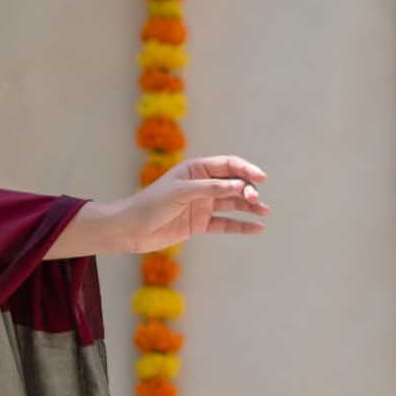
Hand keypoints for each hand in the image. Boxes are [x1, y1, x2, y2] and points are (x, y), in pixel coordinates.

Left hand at [113, 155, 269, 253]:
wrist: (131, 229)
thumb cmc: (151, 204)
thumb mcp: (181, 192)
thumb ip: (210, 189)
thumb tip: (239, 186)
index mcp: (196, 170)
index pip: (227, 165)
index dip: (245, 169)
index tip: (260, 178)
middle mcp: (202, 185)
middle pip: (233, 184)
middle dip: (247, 190)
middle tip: (255, 200)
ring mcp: (202, 205)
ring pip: (232, 204)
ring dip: (249, 207)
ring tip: (265, 212)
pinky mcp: (199, 224)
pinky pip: (225, 224)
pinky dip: (241, 226)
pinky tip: (257, 228)